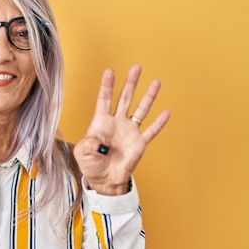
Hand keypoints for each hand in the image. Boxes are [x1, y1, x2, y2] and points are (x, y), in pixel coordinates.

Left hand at [73, 65, 169, 194]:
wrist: (105, 180)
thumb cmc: (91, 165)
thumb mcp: (82, 153)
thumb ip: (88, 144)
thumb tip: (99, 141)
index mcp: (101, 122)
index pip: (104, 99)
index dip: (107, 85)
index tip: (110, 71)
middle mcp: (117, 123)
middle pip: (125, 98)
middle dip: (130, 83)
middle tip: (136, 67)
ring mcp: (129, 131)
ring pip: (141, 109)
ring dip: (148, 96)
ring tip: (156, 82)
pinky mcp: (139, 143)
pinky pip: (151, 130)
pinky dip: (159, 122)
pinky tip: (166, 112)